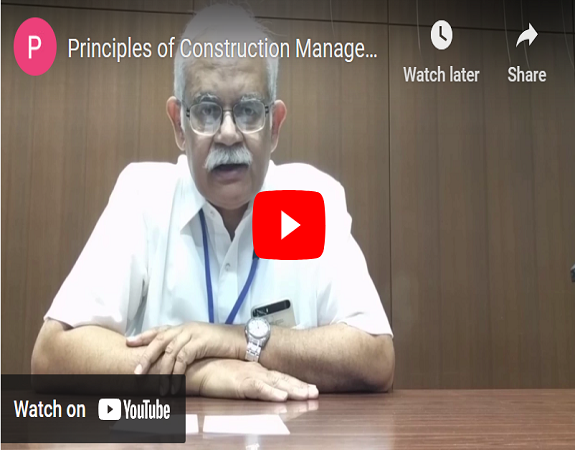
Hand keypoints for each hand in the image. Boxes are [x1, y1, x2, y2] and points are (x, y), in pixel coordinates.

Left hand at [126, 322, 243, 374]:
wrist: (242, 340)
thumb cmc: (222, 344)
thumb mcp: (201, 342)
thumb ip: (186, 347)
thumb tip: (172, 360)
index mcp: (184, 327)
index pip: (160, 330)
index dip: (143, 336)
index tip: (128, 342)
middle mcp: (186, 328)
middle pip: (159, 340)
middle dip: (146, 356)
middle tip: (136, 372)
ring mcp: (193, 333)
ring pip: (169, 350)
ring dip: (161, 370)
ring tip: (156, 386)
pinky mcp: (201, 341)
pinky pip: (183, 357)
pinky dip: (176, 371)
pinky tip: (173, 383)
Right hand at [197, 359, 318, 401]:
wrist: (198, 367)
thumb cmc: (214, 372)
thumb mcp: (237, 377)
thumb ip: (250, 382)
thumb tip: (264, 389)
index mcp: (257, 370)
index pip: (281, 378)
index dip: (297, 383)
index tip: (311, 389)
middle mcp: (257, 372)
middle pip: (284, 380)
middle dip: (301, 387)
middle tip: (316, 393)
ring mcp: (250, 376)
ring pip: (276, 384)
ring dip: (293, 390)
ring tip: (308, 395)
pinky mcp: (240, 383)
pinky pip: (258, 389)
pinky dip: (271, 393)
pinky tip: (281, 396)